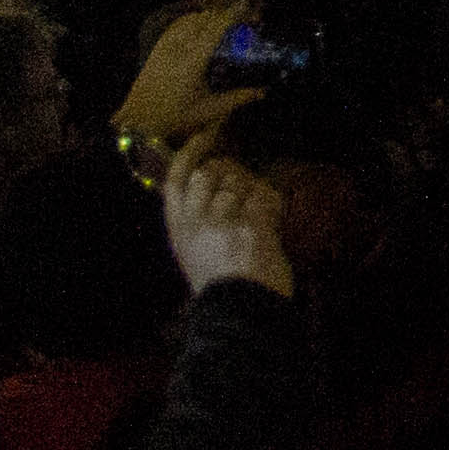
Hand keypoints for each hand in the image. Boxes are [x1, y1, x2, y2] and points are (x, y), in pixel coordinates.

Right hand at [161, 145, 295, 296]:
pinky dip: (271, 204)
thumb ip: (200, 223)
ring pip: (239, 183)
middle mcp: (196, 220)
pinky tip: (271, 220)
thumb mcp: (195, 254)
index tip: (204, 138)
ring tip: (257, 215)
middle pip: (209, 173)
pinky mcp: (251, 224)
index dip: (190, 154)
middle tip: (242, 192)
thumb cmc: (221, 287)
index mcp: (179, 229)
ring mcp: (222, 220)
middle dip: (229, 175)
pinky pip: (264, 197)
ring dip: (253, 193)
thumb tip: (218, 189)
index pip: (177, 180)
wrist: (239, 311)